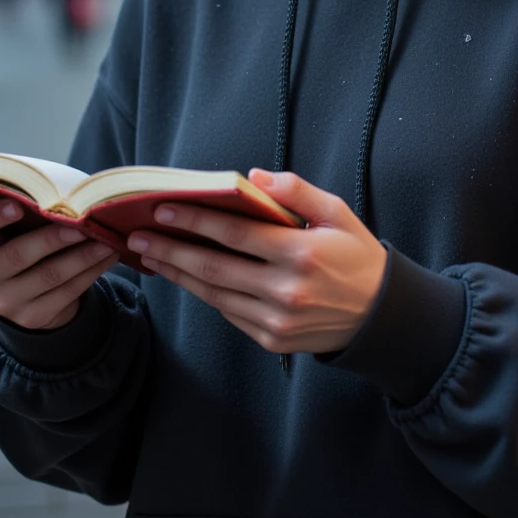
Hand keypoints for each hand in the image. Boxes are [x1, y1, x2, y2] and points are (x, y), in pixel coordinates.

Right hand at [0, 198, 118, 330]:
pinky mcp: (29, 317)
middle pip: (17, 255)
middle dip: (53, 238)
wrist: (22, 288)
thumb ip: (22, 206)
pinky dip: (91, 272)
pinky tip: (106, 257)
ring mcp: (2, 302)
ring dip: (82, 256)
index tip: (16, 205)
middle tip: (81, 224)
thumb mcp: (9, 223)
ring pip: (49, 275)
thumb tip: (63, 193)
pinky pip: (66, 293)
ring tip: (105, 240)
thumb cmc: (18, 236)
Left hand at [126, 170, 387, 354]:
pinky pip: (229, 313)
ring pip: (214, 294)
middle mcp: (286, 290)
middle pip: (213, 267)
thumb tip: (253, 178)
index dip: (196, 220)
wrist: (380, 316)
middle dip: (171, 248)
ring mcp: (277, 319)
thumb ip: (297, 191)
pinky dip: (204, 293)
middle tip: (138, 235)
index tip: (163, 209)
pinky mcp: (272, 340)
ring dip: (178, 274)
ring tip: (151, 256)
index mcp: (301, 253)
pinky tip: (185, 277)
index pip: (236, 233)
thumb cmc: (356, 256)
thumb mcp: (337, 213)